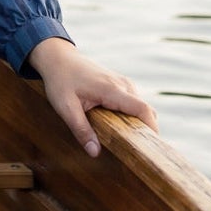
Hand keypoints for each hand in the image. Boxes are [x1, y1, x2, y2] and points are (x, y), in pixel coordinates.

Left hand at [27, 37, 157, 156]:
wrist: (58, 58)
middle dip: (145, 130)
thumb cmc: (60, 81)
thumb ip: (80, 130)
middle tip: (135, 151)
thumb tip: (94, 153)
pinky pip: (133, 102)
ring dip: (137, 123)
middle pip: (146, 110)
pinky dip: (131, 115)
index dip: (151, 128)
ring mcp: (123, 82)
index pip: (142, 109)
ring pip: (140, 107)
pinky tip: (118, 126)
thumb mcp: (65, 107)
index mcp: (112, 90)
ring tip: (125, 141)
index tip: (151, 147)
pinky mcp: (120, 84)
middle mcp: (122, 85)